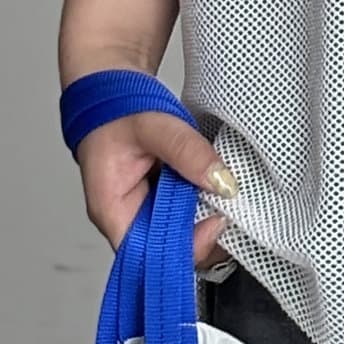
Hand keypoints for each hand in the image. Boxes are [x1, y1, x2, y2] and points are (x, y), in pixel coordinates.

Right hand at [76, 111, 235, 269]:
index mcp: (112, 210)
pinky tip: (219, 191)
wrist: (110, 91)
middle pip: (168, 248)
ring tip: (229, 199)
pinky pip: (185, 210)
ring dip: (206, 218)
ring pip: (181, 230)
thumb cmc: (116, 111)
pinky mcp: (160, 197)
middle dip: (203, 236)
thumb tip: (222, 182)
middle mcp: (127, 216)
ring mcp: (145, 207)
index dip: (184, 247)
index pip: (146, 253)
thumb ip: (187, 152)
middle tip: (232, 211)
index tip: (216, 223)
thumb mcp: (154, 126)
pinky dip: (203, 202)